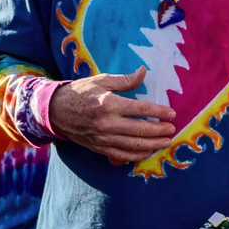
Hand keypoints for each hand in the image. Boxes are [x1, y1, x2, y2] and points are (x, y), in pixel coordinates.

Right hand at [48, 66, 175, 162]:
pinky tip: (147, 152)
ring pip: (133, 145)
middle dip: (159, 131)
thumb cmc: (80, 92)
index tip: (171, 113)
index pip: (140, 110)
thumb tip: (144, 72)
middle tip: (172, 129)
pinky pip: (121, 155)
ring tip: (165, 142)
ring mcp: (103, 138)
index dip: (159, 112)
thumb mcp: (101, 80)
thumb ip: (125, 80)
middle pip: (140, 130)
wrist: (55, 111)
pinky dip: (136, 156)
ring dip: (152, 145)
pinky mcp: (99, 148)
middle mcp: (107, 123)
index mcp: (109, 104)